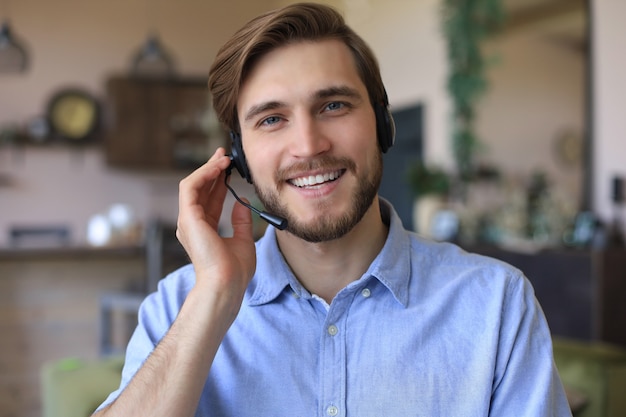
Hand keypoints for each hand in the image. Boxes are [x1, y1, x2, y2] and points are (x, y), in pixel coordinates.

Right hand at [176, 147, 255, 305]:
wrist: (227, 283)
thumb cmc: (234, 270)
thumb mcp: (244, 240)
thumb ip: (242, 221)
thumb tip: (242, 202)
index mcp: (204, 229)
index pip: (210, 198)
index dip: (219, 181)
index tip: (229, 168)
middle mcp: (193, 224)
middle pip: (200, 189)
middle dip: (212, 170)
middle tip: (224, 154)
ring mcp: (188, 221)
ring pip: (193, 185)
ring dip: (208, 169)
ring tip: (223, 158)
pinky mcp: (187, 217)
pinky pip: (190, 188)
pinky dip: (203, 174)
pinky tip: (218, 167)